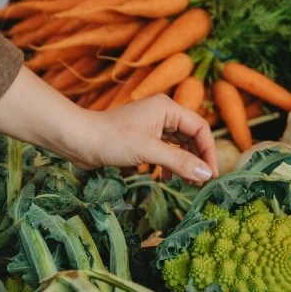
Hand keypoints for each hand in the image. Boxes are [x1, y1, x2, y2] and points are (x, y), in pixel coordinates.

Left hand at [68, 95, 216, 182]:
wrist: (79, 140)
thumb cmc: (112, 139)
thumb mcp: (149, 151)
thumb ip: (180, 162)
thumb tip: (206, 174)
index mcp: (167, 108)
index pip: (200, 128)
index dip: (209, 151)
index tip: (211, 174)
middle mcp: (162, 113)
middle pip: (191, 136)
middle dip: (197, 159)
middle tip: (201, 182)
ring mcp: (152, 125)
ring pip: (179, 145)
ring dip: (185, 163)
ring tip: (188, 183)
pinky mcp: (142, 138)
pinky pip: (165, 150)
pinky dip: (170, 164)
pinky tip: (166, 178)